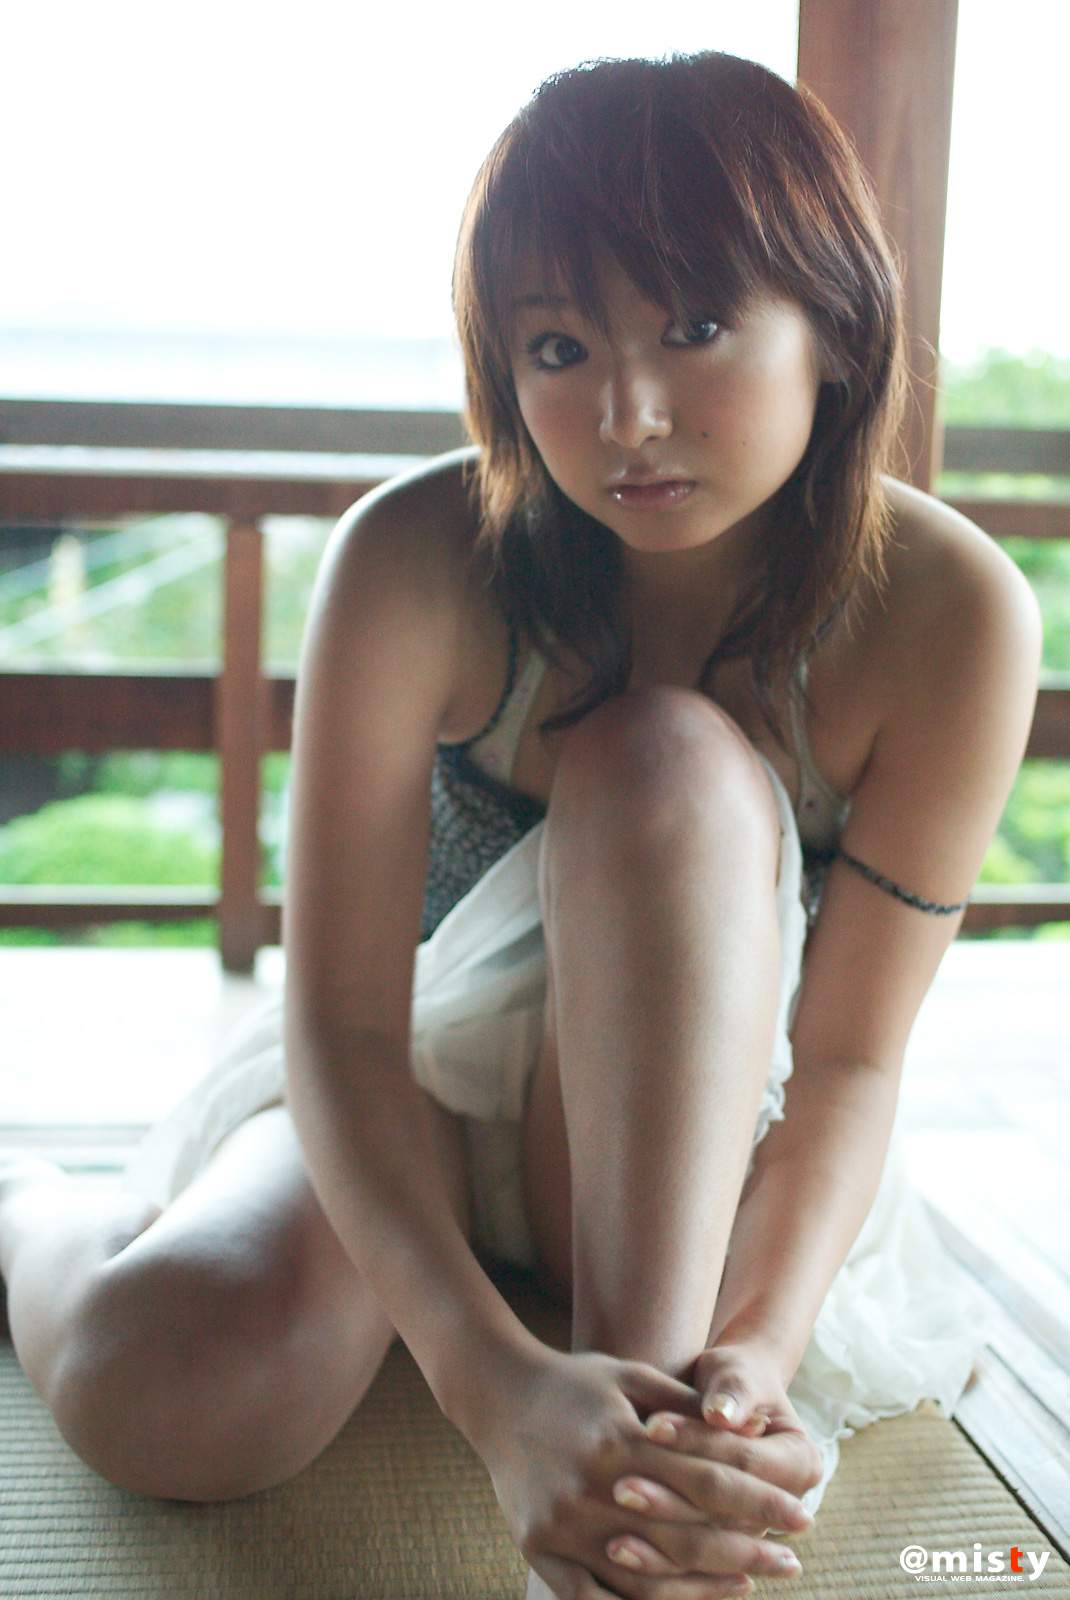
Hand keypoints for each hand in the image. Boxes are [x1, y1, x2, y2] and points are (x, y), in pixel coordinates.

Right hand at [475, 1342, 813, 1599]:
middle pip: (685, 1536)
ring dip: (703, 1588)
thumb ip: (684, 1408)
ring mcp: (561, 1525)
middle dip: (747, 1553)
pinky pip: (593, 1599)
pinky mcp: (538, 1549)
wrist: (497, 1394)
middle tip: (792, 1565)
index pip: (706, 1481)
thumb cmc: (575, 1382)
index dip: (759, 1502)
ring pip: (645, 1577)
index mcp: (619, 1439)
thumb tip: (751, 1427)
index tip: (801, 1517)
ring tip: (747, 1586)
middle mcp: (590, 1487)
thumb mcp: (630, 1376)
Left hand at [598, 1342, 823, 1583]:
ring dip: (655, 1539)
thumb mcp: (736, 1375)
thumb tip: (722, 1414)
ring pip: (704, 1543)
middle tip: (621, 1486)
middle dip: (671, 1497)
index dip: (697, 1442)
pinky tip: (614, 1552)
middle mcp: (787, 1508)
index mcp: (801, 1463)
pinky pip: (689, 1567)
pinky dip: (654, 1562)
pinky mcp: (725, 1547)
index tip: (650, 1425)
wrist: (730, 1398)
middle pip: (722, 1507)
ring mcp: (755, 1532)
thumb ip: (734, 1392)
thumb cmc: (732, 1378)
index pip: (743, 1459)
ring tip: (614, 1528)